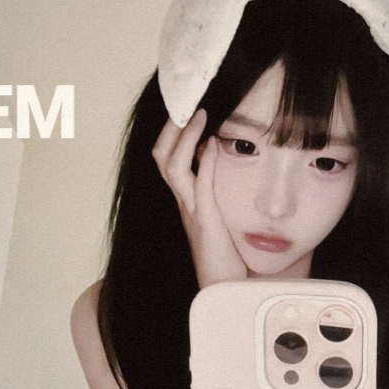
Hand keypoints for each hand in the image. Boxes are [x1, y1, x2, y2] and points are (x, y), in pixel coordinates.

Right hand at [151, 110, 247, 287]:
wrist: (224, 287)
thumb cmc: (227, 253)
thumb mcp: (223, 213)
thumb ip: (221, 189)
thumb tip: (226, 159)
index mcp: (186, 197)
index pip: (169, 157)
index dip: (173, 131)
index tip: (188, 107)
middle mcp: (183, 200)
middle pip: (161, 155)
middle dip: (171, 126)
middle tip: (187, 101)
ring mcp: (190, 210)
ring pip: (172, 165)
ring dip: (185, 137)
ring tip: (198, 115)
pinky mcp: (204, 221)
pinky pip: (198, 185)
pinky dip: (203, 162)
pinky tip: (213, 145)